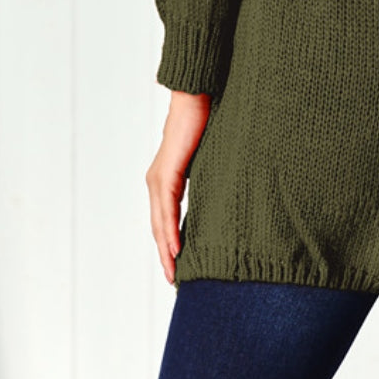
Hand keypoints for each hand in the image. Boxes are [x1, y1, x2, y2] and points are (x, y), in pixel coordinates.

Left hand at [145, 90, 211, 283]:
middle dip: (166, 256)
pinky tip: (175, 250)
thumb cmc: (204, 123)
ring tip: (174, 273)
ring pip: (159, 223)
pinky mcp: (166, 173)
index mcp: (165, 180)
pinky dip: (170, 231)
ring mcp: (158, 178)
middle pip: (158, 228)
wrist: (196, 97)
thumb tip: (221, 195)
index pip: (165, 220)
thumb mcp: (208, 159)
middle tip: (174, 281)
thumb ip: (207, 179)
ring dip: (166, 250)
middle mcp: (156, 182)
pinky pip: (166, 210)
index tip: (178, 267)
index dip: (169, 245)